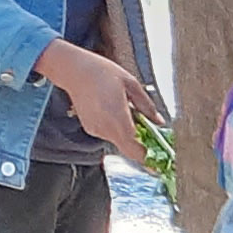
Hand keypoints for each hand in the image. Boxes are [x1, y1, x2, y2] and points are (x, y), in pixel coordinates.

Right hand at [36, 37, 152, 152]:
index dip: (149, 159)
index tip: (159, 163)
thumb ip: (147, 106)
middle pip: (129, 149)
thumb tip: (159, 121)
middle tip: (153, 139)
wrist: (73, 70)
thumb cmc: (101, 72)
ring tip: (131, 114)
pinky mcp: (90, 128)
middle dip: (143, 147)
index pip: (135, 149)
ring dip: (130, 135)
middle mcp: (105, 128)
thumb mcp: (131, 84)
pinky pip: (110, 135)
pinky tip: (117, 112)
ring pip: (120, 142)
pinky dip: (118, 129)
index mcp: (117, 117)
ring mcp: (96, 129)